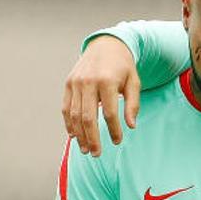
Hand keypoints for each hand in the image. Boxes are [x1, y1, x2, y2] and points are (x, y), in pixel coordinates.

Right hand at [62, 35, 140, 155]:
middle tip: (96, 154)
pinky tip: (74, 136)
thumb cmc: (123, 67)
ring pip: (74, 115)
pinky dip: (69, 123)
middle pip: (88, 117)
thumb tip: (131, 126)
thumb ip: (133, 104)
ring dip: (79, 135)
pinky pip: (66, 107)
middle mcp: (89, 82)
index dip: (114, 130)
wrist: (106, 45)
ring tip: (85, 149)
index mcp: (107, 81)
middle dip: (92, 138)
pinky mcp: (68, 83)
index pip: (110, 113)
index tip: (117, 141)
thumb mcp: (134, 82)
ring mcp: (76, 82)